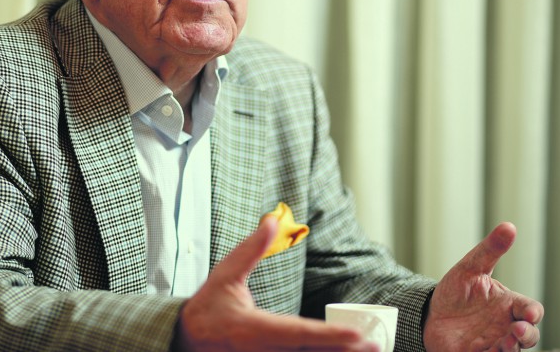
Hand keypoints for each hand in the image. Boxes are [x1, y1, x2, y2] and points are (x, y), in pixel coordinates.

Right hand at [174, 216, 378, 350]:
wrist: (184, 340)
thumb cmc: (208, 306)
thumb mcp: (226, 273)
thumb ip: (251, 249)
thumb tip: (273, 220)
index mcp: (253, 328)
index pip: (299, 333)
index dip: (329, 336)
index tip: (357, 335)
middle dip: (344, 351)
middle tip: (375, 346)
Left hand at [423, 222, 544, 350]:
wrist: (430, 312)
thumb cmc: (456, 290)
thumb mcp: (470, 267)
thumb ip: (490, 250)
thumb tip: (509, 226)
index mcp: (508, 304)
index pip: (530, 309)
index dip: (532, 312)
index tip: (528, 313)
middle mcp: (505, 326)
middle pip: (528, 335)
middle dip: (527, 335)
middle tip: (517, 331)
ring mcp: (494, 343)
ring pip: (513, 351)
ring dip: (512, 349)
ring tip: (505, 344)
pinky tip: (486, 351)